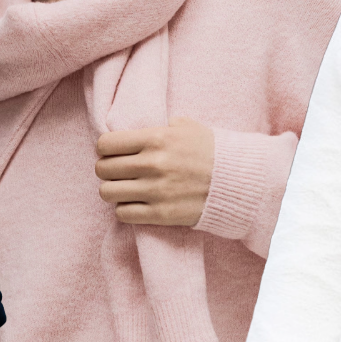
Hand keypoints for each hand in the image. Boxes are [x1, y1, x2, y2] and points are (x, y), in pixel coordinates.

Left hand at [96, 116, 214, 225]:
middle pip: (103, 169)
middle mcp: (152, 164)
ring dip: (114, 191)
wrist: (237, 182)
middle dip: (107, 170)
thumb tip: (134, 133)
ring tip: (125, 189)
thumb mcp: (187, 127)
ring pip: (108, 193)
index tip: (112, 153)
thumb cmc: (211, 152)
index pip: (106, 144)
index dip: (105, 149)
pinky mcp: (160, 214)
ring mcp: (155, 191)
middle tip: (118, 172)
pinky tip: (136, 204)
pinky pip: (123, 214)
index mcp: (156, 138)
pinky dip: (125, 209)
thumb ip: (159, 127)